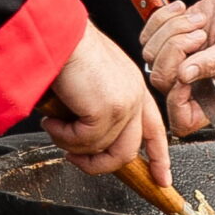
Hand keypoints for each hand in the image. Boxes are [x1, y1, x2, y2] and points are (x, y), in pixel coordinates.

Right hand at [39, 21, 168, 186]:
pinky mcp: (107, 110)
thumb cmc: (64, 52)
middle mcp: (134, 95)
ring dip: (71, 145)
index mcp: (132, 87)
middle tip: (75, 159)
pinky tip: (52, 120)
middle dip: (99, 165)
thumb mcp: (89, 84)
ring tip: (54, 126)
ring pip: (103, 150)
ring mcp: (124, 104)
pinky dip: (63, 136)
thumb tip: (85, 141)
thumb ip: (96, 109)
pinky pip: (85, 143)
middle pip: (128, 150)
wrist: (56, 36)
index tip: (162, 179)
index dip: (159, 157)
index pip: (154, 129)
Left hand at [146, 0, 214, 135]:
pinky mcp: (163, 44)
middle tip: (200, 35)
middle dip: (177, 49)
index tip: (186, 73)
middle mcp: (190, 86)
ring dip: (174, 30)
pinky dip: (164, 18)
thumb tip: (185, 75)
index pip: (182, 120)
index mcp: (213, 98)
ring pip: (151, 55)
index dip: (177, 100)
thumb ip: (213, 62)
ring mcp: (174, 65)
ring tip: (199, 22)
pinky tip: (185, 12)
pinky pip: (147, 36)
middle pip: (161, 80)